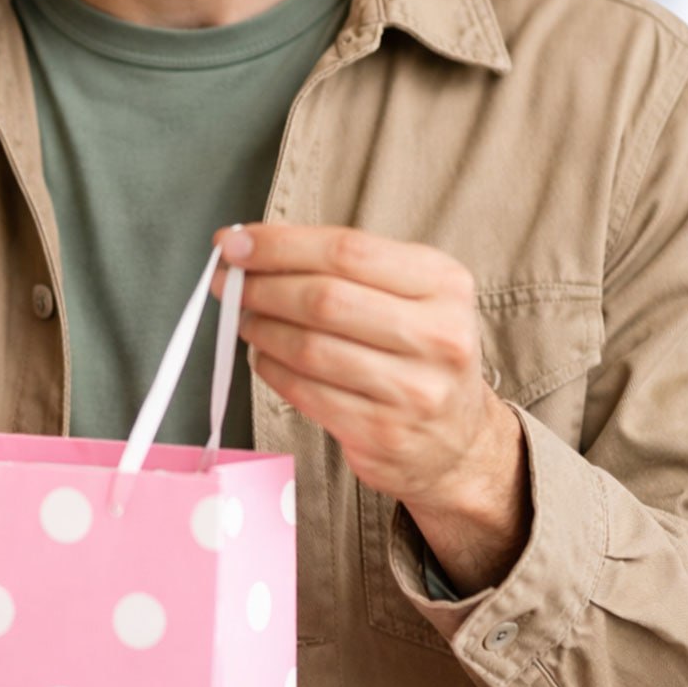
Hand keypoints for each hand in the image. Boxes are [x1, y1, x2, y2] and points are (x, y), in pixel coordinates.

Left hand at [211, 224, 529, 595]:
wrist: (459, 442)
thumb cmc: (418, 355)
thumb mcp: (410, 297)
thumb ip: (344, 268)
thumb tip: (254, 248)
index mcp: (443, 284)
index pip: (347, 250)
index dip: (279, 244)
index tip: (234, 244)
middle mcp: (437, 335)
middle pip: (324, 299)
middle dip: (262, 287)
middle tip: (228, 284)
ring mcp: (413, 390)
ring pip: (310, 348)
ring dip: (262, 330)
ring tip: (245, 320)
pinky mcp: (382, 433)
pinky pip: (306, 393)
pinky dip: (272, 370)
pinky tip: (262, 358)